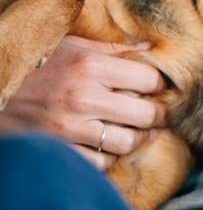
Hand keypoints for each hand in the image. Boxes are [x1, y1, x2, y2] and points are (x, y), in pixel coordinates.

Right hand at [0, 35, 165, 169]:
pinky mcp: (58, 150)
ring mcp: (69, 127)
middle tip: (157, 114)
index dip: (159, 85)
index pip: (149, 79)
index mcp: (89, 65)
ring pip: (127, 142)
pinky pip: (101, 162)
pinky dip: (109, 156)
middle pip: (146, 114)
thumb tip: (152, 47)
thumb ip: (114, 48)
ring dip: (137, 137)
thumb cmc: (36, 64)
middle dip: (158, 115)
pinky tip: (107, 144)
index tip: (156, 88)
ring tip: (136, 130)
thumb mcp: (72, 46)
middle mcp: (82, 97)